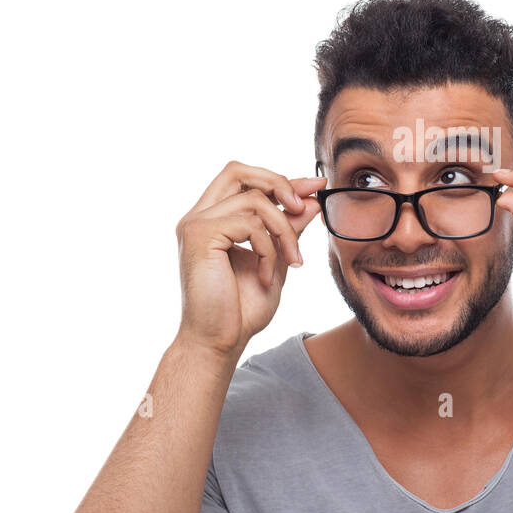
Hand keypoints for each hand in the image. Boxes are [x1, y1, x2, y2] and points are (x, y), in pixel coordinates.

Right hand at [173, 161, 325, 358]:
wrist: (220, 342)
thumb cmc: (241, 309)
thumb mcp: (275, 259)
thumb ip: (288, 228)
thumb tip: (311, 199)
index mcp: (212, 219)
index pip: (244, 180)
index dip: (282, 180)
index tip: (316, 187)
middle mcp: (199, 216)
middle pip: (238, 170)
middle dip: (279, 183)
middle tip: (305, 207)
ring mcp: (196, 224)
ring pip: (254, 200)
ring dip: (284, 230)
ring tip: (291, 261)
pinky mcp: (199, 235)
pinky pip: (249, 223)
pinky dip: (268, 248)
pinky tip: (268, 276)